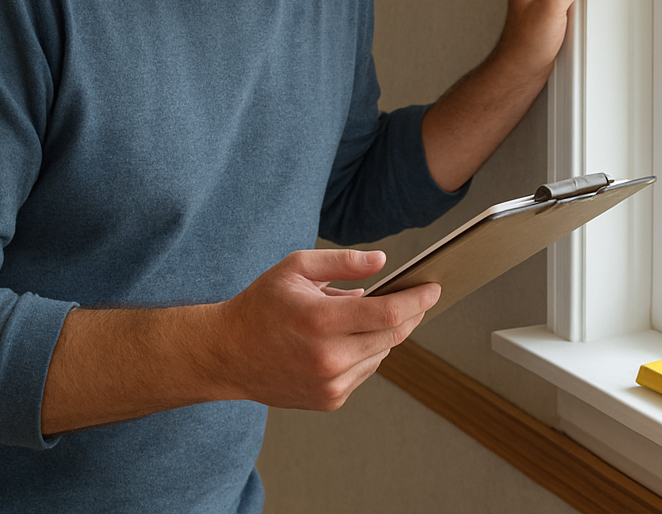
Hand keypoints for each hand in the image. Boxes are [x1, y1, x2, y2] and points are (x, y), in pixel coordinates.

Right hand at [210, 249, 439, 410]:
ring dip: (383, 334)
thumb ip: (343, 262)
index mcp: (320, 321)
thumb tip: (383, 261)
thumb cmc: (262, 305)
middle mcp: (328, 358)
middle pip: (393, 336)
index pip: (387, 313)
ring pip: (382, 354)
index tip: (433, 288)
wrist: (228, 354)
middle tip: (416, 296)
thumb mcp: (297, 268)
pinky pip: (365, 371)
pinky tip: (344, 340)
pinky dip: (365, 352)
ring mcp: (330, 384)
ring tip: (360, 316)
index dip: (416, 300)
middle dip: (410, 314)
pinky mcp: (330, 400)